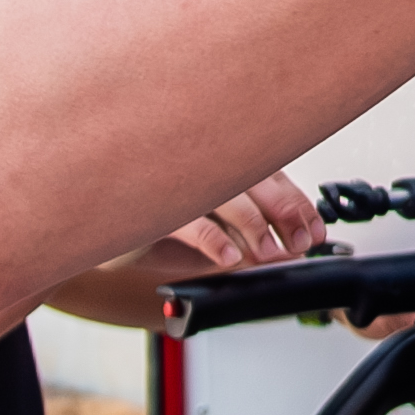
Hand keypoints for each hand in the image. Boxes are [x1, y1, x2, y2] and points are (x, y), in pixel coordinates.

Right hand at [118, 176, 323, 289]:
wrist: (99, 228)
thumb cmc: (157, 223)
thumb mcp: (211, 230)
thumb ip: (247, 234)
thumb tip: (290, 247)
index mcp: (217, 158)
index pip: (270, 172)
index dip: (298, 202)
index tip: (315, 230)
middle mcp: (198, 161)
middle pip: (255, 174)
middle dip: (284, 212)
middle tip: (300, 242)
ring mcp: (175, 178)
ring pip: (226, 192)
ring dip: (254, 226)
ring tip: (268, 253)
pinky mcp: (151, 204)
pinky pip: (188, 218)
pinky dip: (213, 238)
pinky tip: (228, 257)